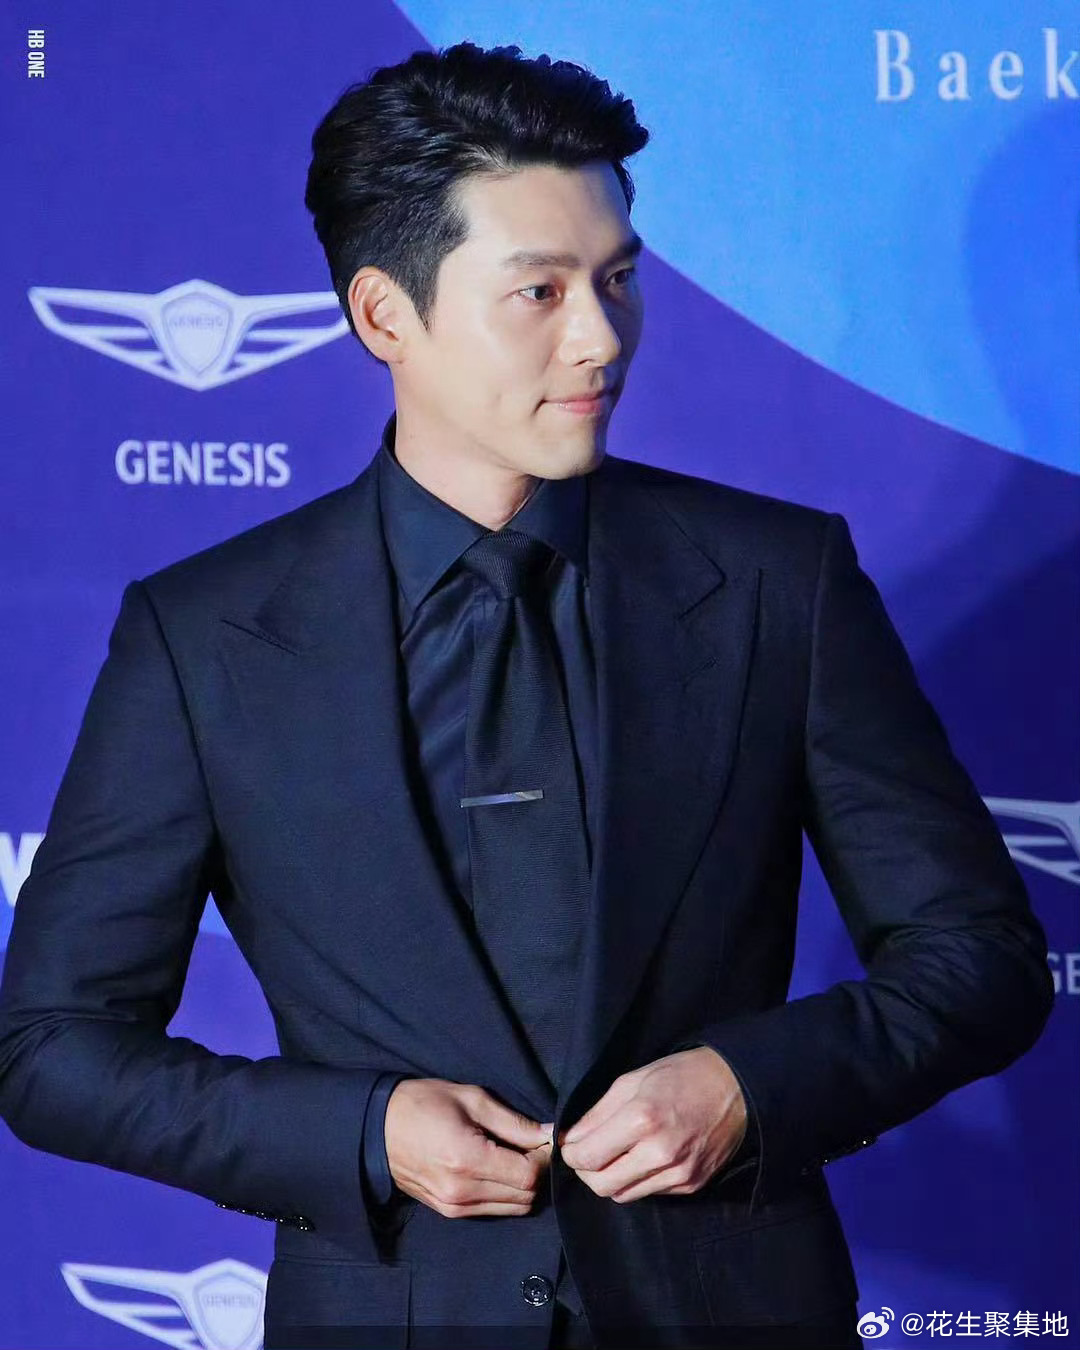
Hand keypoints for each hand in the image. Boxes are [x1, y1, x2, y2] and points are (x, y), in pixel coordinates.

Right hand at [384, 1079, 553, 1218]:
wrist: (378, 1127)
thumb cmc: (424, 1104)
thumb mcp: (472, 1099)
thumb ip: (513, 1122)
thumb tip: (548, 1133)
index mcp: (468, 1160)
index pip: (528, 1175)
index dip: (543, 1158)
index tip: (543, 1137)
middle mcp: (462, 1192)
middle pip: (525, 1196)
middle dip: (536, 1171)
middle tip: (530, 1144)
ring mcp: (454, 1207)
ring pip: (513, 1208)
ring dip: (522, 1185)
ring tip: (513, 1155)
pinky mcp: (449, 1212)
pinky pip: (493, 1210)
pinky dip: (505, 1194)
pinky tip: (496, 1169)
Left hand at [557, 1046, 746, 1203]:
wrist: (736, 1087)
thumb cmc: (681, 1075)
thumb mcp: (631, 1080)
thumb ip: (596, 1113)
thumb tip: (568, 1137)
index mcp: (642, 1120)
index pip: (588, 1157)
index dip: (570, 1154)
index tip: (569, 1145)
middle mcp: (660, 1153)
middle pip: (602, 1185)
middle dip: (586, 1171)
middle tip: (587, 1153)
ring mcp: (678, 1174)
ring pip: (624, 1195)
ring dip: (610, 1179)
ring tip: (613, 1155)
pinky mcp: (691, 1185)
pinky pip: (649, 1193)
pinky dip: (636, 1180)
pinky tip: (640, 1159)